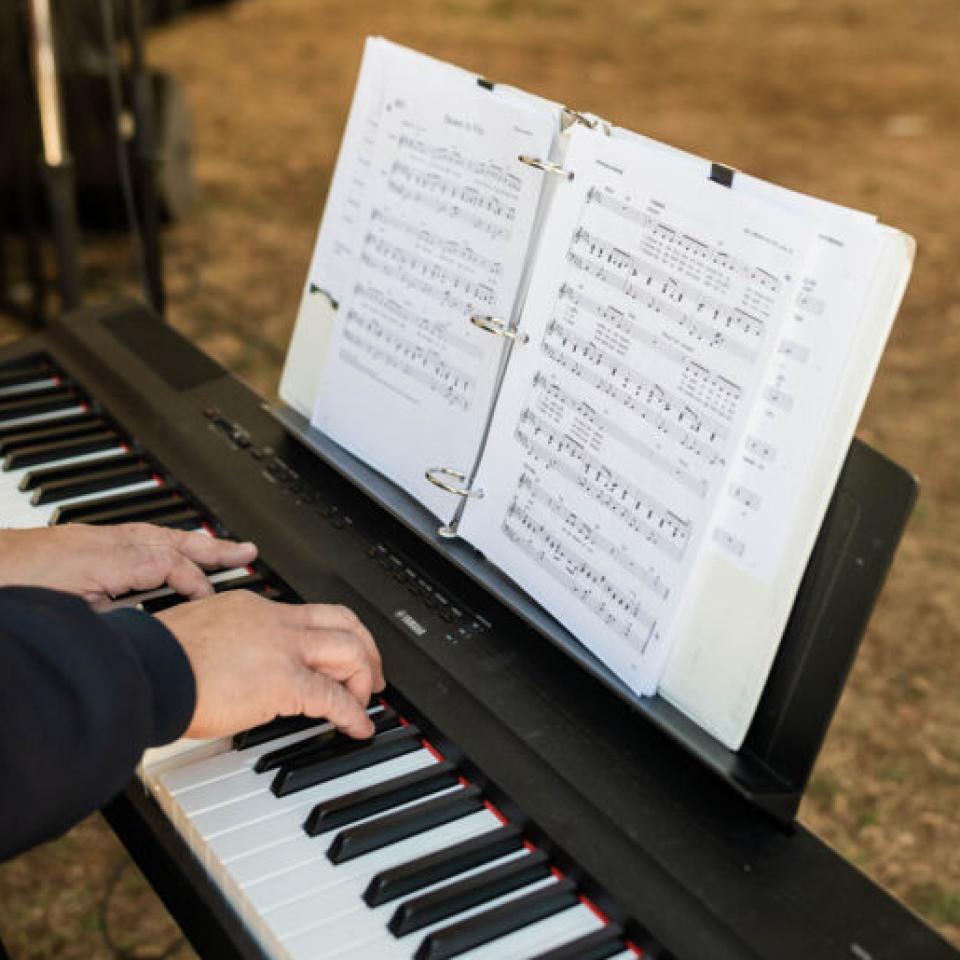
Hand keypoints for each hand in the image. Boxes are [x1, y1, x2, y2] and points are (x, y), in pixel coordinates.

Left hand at [0, 523, 256, 608]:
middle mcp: (100, 542)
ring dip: (188, 541)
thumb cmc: (10, 595)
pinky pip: (132, 536)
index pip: (170, 565)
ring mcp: (85, 540)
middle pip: (170, 538)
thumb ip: (117, 621)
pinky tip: (163, 551)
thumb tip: (156, 628)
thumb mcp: (69, 620)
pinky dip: (158, 542)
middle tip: (247, 551)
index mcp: (105, 559)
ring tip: (217, 545)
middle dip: (212, 547)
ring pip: (152, 533)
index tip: (212, 603)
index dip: (197, 585)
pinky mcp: (71, 544)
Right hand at [157, 590, 384, 739]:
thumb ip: (230, 644)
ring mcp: (284, 649)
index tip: (339, 650)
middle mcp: (276, 621)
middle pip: (344, 623)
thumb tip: (240, 667)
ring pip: (349, 651)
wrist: (148, 669)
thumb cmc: (159, 660)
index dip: (334, 633)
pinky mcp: (285, 681)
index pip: (309, 613)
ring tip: (366, 701)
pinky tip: (358, 726)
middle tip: (373, 674)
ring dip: (365, 678)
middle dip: (366, 649)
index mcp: (254, 607)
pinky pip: (334, 697)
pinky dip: (353, 713)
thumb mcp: (203, 635)